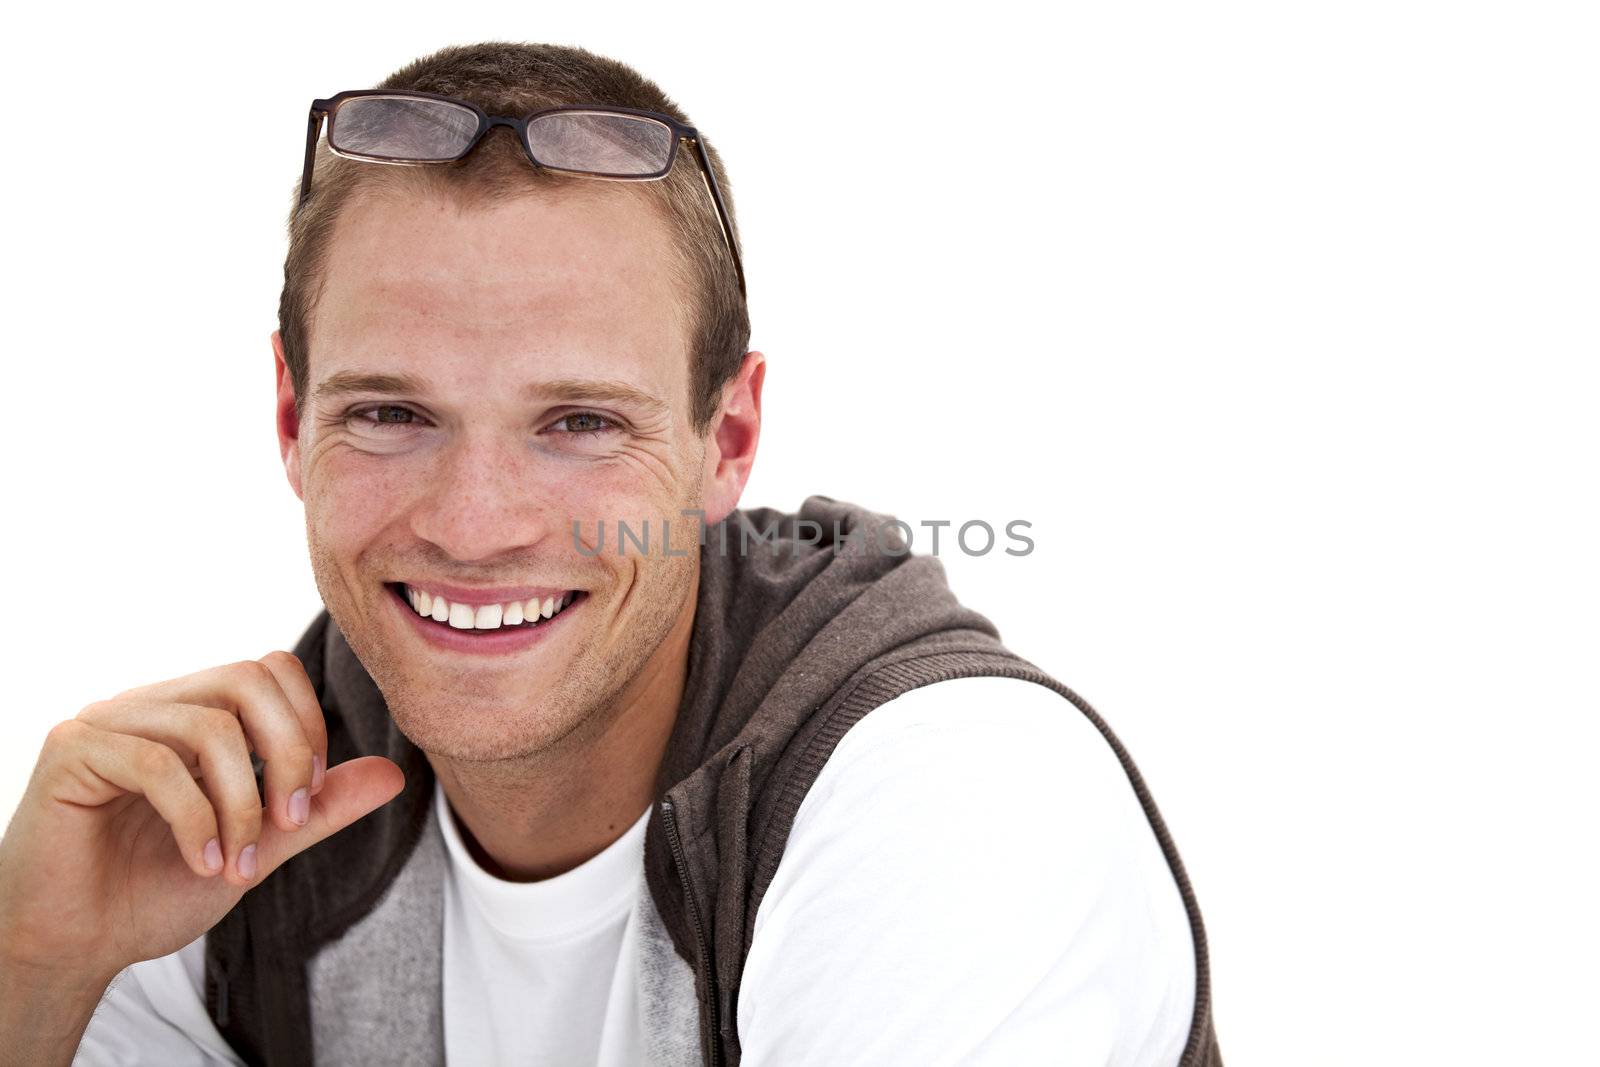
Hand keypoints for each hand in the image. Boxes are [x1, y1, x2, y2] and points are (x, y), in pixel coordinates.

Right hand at [0, 651, 403, 989]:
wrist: (75, 947)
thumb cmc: (154, 892)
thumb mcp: (257, 847)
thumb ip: (319, 808)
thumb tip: (394, 772)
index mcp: (193, 713)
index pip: (272, 671)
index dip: (307, 727)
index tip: (304, 804)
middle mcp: (152, 703)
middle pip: (249, 678)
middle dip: (289, 753)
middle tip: (288, 823)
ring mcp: (108, 720)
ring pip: (209, 725)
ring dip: (241, 804)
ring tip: (236, 863)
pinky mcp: (72, 751)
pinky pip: (155, 762)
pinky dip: (195, 818)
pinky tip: (201, 863)